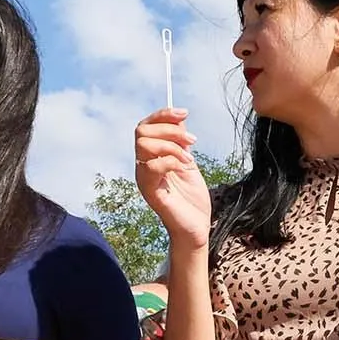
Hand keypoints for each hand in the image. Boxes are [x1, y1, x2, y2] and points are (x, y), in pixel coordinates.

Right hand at [135, 108, 211, 246]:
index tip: (184, 113)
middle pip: (142, 131)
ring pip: (144, 145)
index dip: (163, 115)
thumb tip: (179, 119)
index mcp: (151, 157)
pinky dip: (171, 161)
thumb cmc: (192, 199)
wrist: (196, 226)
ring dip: (171, 145)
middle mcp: (143, 165)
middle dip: (170, 129)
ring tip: (190, 158)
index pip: (146, 126)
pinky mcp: (150, 191)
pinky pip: (152, 166)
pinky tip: (185, 168)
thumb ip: (180, 143)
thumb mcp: (188, 163)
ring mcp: (144, 178)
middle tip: (192, 141)